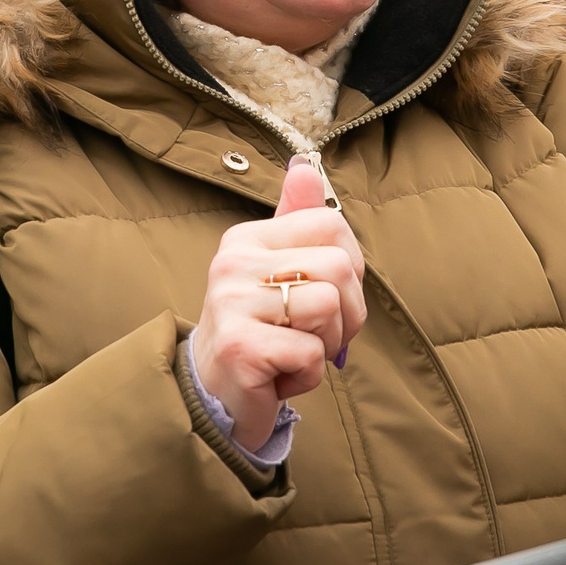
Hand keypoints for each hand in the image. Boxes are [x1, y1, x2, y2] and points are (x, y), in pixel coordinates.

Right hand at [188, 155, 366, 452]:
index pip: (332, 224)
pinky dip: (308, 377)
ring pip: (329, 308)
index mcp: (246, 238)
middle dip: (347, 314)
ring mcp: (232, 305)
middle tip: (315, 336)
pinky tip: (277, 378)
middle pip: (339, 266)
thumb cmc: (260, 333)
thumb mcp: (278, 272)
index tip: (325, 297)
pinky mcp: (240, 348)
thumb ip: (295, 220)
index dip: (350, 268)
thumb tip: (306, 166)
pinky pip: (312, 354)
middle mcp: (232, 263)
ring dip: (326, 346)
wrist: (214, 399)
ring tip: (292, 354)